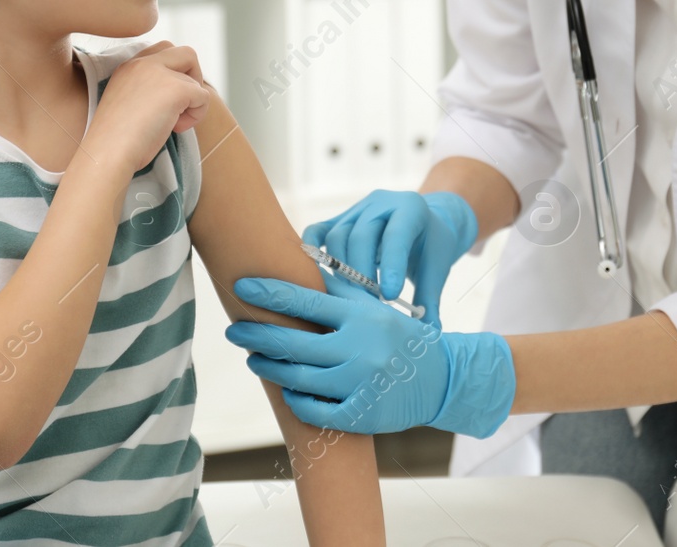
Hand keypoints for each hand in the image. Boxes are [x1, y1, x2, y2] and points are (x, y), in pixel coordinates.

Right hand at [79, 41, 209, 173]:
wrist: (108, 153)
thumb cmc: (115, 140)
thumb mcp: (128, 103)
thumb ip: (148, 90)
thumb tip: (177, 96)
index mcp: (128, 66)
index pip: (162, 51)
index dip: (173, 73)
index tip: (162, 101)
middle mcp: (142, 63)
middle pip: (186, 53)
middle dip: (192, 78)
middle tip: (179, 106)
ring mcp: (159, 73)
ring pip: (196, 79)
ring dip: (192, 103)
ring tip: (172, 123)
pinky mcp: (175, 89)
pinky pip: (203, 96)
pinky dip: (197, 115)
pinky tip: (176, 128)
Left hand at [224, 266, 513, 437]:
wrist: (443, 379)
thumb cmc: (399, 337)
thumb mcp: (374, 308)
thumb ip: (340, 291)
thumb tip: (298, 263)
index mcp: (362, 317)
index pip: (307, 303)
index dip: (270, 294)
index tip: (242, 287)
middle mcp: (360, 349)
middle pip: (295, 343)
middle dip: (257, 335)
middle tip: (233, 330)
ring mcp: (360, 383)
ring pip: (299, 378)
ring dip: (270, 368)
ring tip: (253, 358)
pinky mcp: (362, 414)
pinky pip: (315, 410)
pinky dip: (296, 400)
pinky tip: (286, 390)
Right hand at [302, 189, 477, 331]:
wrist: (424, 223)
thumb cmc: (430, 247)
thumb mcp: (437, 269)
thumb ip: (430, 300)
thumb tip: (429, 336)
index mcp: (411, 208)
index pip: (396, 236)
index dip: (391, 266)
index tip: (390, 297)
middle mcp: (381, 202)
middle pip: (361, 236)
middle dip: (361, 275)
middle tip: (367, 306)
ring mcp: (356, 209)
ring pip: (338, 237)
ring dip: (341, 272)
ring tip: (350, 300)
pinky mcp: (338, 218)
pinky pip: (318, 231)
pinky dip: (312, 252)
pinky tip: (316, 277)